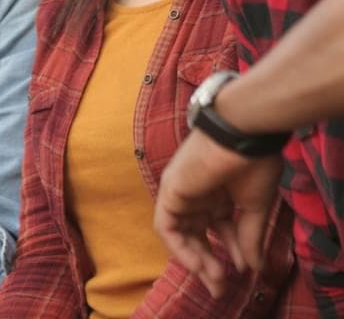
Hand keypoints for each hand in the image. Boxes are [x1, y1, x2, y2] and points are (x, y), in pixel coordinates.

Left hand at [154, 129, 282, 297]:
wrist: (243, 133)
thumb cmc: (254, 161)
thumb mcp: (254, 205)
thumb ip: (249, 235)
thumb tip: (253, 266)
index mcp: (219, 192)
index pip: (219, 227)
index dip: (231, 250)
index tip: (244, 269)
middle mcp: (198, 192)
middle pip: (197, 233)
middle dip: (208, 262)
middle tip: (220, 287)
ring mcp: (183, 191)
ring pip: (181, 233)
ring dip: (196, 259)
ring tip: (215, 277)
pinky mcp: (171, 190)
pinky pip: (167, 226)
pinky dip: (179, 247)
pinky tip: (199, 263)